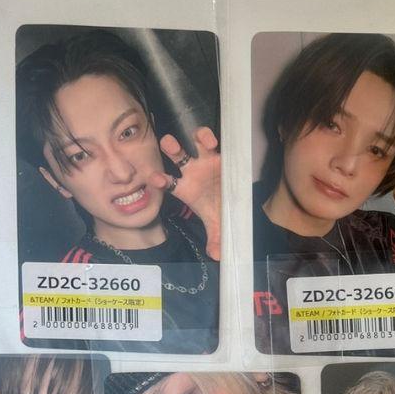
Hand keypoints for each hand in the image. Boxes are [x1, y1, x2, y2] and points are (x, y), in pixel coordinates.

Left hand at [149, 126, 221, 260]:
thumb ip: (215, 239)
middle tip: (169, 145)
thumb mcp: (218, 226)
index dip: (160, 180)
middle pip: (174, 157)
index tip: (156, 179)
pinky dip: (207, 137)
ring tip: (189, 140)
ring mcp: (203, 161)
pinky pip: (210, 141)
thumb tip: (217, 256)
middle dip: (169, 148)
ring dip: (188, 140)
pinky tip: (209, 140)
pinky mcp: (217, 154)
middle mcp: (191, 172)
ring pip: (190, 145)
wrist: (238, 202)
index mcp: (185, 189)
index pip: (167, 183)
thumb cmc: (221, 210)